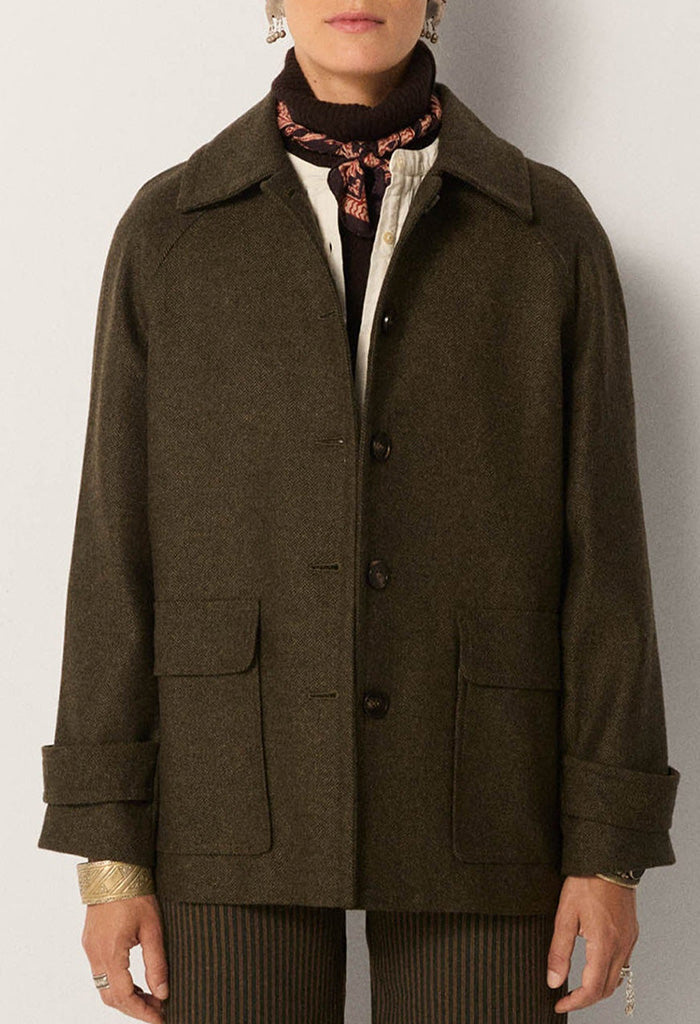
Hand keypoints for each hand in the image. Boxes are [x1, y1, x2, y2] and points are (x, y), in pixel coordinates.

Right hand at [81, 894, 168, 1021]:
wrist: (114, 867)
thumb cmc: (135, 892)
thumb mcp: (153, 928)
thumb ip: (157, 962)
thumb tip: (163, 992)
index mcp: (110, 952)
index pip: (124, 996)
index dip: (142, 1012)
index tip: (160, 1018)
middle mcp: (95, 954)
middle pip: (110, 997)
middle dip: (134, 1009)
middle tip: (158, 1010)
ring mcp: (90, 948)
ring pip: (103, 987)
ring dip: (125, 998)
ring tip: (150, 998)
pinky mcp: (90, 941)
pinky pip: (100, 973)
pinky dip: (117, 984)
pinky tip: (135, 982)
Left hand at [547, 875, 638, 1013]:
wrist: (609, 859)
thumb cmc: (586, 882)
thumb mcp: (565, 914)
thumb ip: (559, 951)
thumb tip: (554, 980)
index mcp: (604, 943)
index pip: (593, 988)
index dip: (575, 1002)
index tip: (559, 1003)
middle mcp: (621, 945)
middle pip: (607, 988)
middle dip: (586, 999)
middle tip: (566, 998)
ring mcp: (629, 939)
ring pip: (617, 977)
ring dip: (598, 988)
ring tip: (577, 987)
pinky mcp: (631, 932)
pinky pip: (623, 962)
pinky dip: (608, 972)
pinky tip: (595, 967)